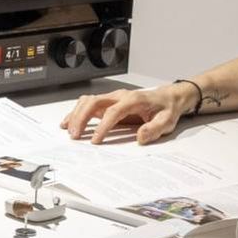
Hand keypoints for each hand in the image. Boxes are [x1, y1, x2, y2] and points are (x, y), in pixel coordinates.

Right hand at [60, 84, 192, 144]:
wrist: (168, 98)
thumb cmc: (166, 109)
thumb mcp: (167, 121)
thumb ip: (154, 129)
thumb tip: (140, 137)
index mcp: (133, 100)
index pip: (113, 112)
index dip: (102, 126)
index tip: (95, 140)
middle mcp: (120, 96)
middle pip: (94, 102)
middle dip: (82, 118)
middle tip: (75, 135)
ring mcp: (112, 98)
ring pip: (88, 101)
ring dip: (76, 114)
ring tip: (69, 131)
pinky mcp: (108, 103)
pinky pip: (88, 103)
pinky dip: (76, 112)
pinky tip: (68, 122)